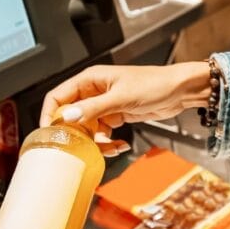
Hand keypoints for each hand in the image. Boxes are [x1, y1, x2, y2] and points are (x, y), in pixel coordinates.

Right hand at [39, 63, 212, 152]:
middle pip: (71, 116)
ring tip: (110, 148)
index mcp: (89, 80)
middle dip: (77, 135)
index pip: (57, 96)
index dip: (51, 115)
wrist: (179, 91)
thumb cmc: (154, 84)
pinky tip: (120, 145)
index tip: (50, 134)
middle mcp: (93, 92)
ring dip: (95, 143)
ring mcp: (104, 105)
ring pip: (87, 129)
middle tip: (83, 149)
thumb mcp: (121, 98)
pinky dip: (108, 143)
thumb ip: (93, 108)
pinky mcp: (115, 116)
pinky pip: (102, 133)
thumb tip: (67, 116)